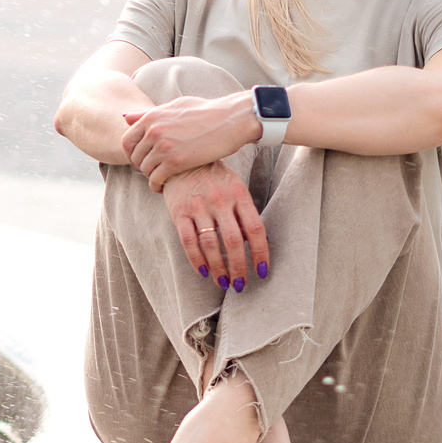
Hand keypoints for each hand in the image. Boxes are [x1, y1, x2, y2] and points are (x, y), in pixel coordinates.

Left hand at [121, 92, 260, 188]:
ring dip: (151, 177)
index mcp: (151, 117)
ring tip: (162, 179)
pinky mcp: (175, 162)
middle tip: (153, 171)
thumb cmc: (207, 111)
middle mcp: (153, 131)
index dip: (131, 153)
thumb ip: (149, 114)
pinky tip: (165, 187)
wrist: (231, 119)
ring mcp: (163, 146)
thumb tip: (126, 117)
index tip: (142, 159)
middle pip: (134, 157)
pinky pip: (156, 179)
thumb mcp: (175, 106)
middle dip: (141, 166)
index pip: (126, 140)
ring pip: (145, 170)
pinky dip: (157, 186)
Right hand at [162, 162, 269, 287]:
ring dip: (218, 268)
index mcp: (239, 194)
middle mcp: (220, 200)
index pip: (256, 229)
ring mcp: (198, 206)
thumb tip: (255, 243)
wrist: (181, 158)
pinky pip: (188, 241)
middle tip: (240, 284)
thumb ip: (244, 213)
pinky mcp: (179, 212)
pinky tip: (204, 272)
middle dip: (239, 267)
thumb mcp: (235, 187)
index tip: (262, 272)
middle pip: (234, 241)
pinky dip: (196, 260)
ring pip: (211, 244)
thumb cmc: (214, 177)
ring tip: (223, 282)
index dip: (261, 253)